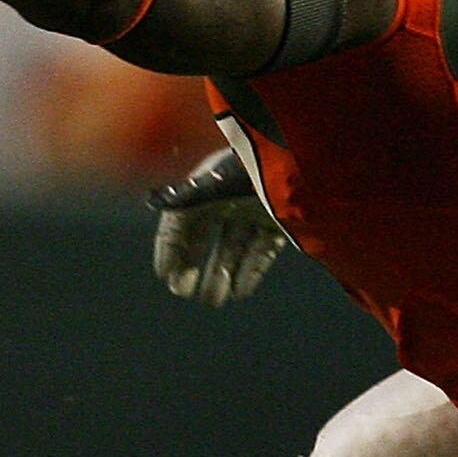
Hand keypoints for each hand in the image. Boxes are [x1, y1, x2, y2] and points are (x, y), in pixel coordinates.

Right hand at [150, 148, 285, 307]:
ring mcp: (254, 210)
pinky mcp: (279, 222)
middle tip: (185, 292)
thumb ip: (187, 195)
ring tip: (215, 299)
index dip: (170, 248)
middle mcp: (228, 198)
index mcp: (208, 184)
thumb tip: (153, 201)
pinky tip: (241, 291)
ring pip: (233, 248)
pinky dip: (250, 271)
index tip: (166, 276)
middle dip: (192, 265)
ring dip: (222, 274)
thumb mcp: (220, 180)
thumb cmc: (258, 163)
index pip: (180, 221)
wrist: (305, 156)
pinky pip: (260, 251)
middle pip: (203, 237)